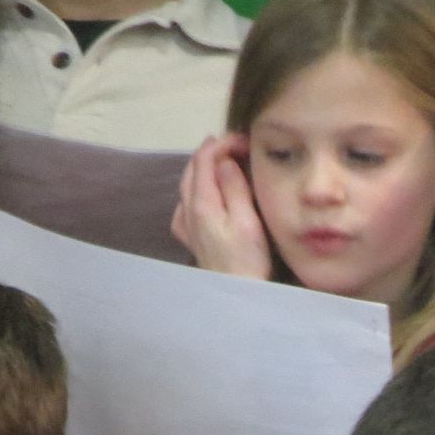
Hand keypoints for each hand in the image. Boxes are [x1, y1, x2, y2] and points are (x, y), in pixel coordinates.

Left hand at [171, 134, 272, 277]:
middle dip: (212, 151)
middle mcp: (189, 210)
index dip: (223, 143)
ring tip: (222, 160)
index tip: (244, 139)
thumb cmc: (247, 262)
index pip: (205, 160)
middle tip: (237, 145)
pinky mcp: (192, 237)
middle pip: (193, 169)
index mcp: (202, 203)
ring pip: (188, 184)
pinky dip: (196, 189)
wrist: (235, 295)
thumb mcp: (247, 222)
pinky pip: (186, 204)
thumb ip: (234, 189)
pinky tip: (204, 194)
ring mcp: (187, 224)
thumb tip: (225, 161)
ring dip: (203, 167)